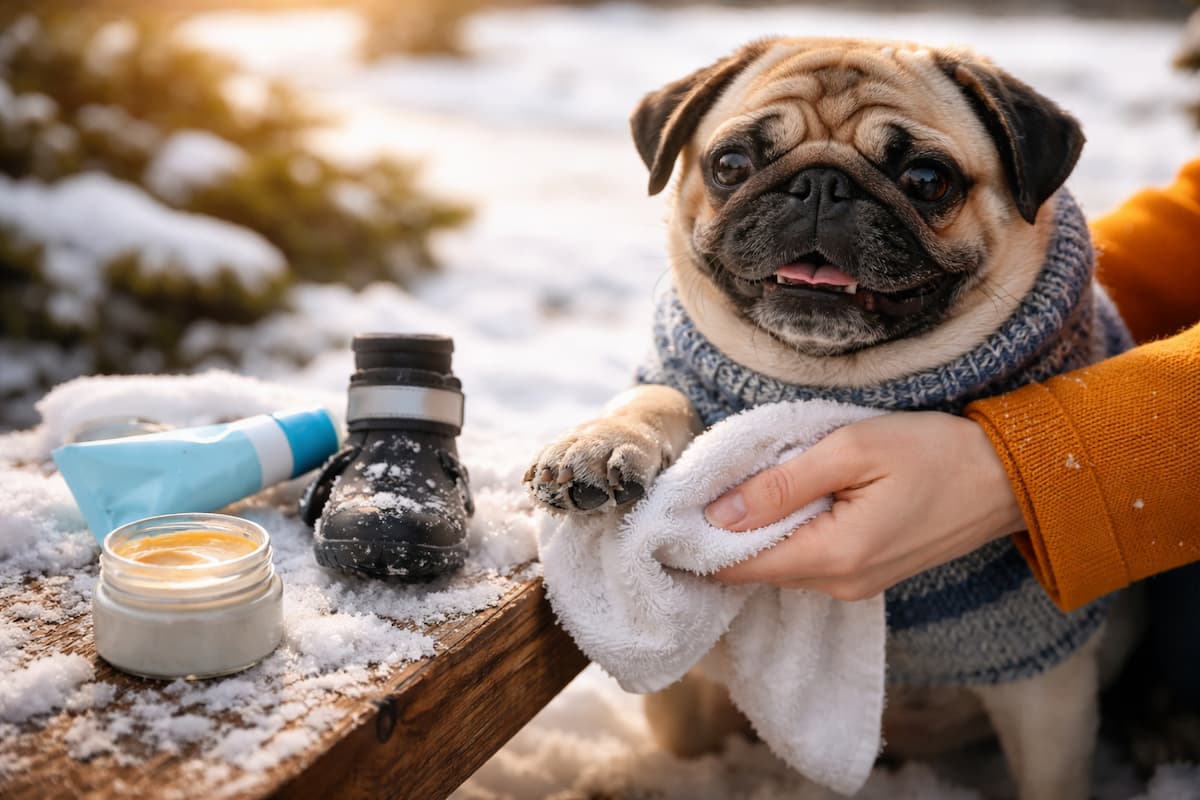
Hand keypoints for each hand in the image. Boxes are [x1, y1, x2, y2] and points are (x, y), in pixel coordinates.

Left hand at [705, 411, 1024, 599]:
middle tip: (695, 489)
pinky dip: (786, 534)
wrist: (1010, 478)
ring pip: (779, 563)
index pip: (737, 565)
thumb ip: (782, 483)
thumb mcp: (851, 451)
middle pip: (754, 567)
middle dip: (721, 534)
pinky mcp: (867, 574)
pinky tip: (783, 501)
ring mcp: (855, 585)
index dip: (695, 543)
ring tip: (737, 487)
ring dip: (755, 532)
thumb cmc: (935, 453)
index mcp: (832, 557)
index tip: (664, 516)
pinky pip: (807, 559)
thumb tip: (718, 511)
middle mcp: (839, 584)